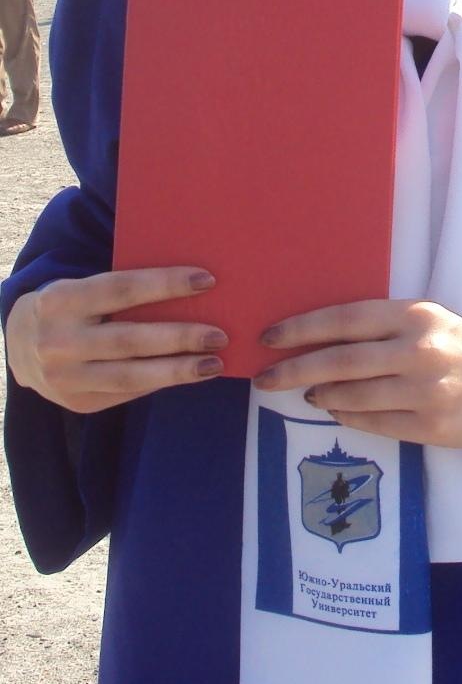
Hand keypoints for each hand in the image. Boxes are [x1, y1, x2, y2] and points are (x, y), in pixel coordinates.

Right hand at [5, 268, 227, 413]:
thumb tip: (188, 290)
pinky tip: (188, 375)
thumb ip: (120, 291)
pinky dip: (160, 383)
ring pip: (130, 376)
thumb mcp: (81, 289)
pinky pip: (126, 393)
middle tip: (219, 335)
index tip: (206, 280)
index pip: (121, 289)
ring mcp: (65, 377)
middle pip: (129, 339)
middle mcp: (59, 341)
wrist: (21, 345)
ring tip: (213, 363)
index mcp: (62, 300)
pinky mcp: (77, 402)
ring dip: (177, 370)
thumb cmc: (70, 307)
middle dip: (179, 337)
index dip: (164, 284)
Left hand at [254, 299, 461, 447]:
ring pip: (351, 397)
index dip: (302, 328)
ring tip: (305, 392)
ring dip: (319, 394)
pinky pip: (373, 424)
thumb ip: (383, 325)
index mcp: (416, 315)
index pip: (346, 319)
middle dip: (294, 370)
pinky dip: (346, 416)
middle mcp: (420, 351)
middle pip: (340, 361)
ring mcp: (426, 392)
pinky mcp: (431, 427)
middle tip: (263, 378)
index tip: (269, 337)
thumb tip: (318, 338)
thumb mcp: (430, 319)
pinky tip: (335, 408)